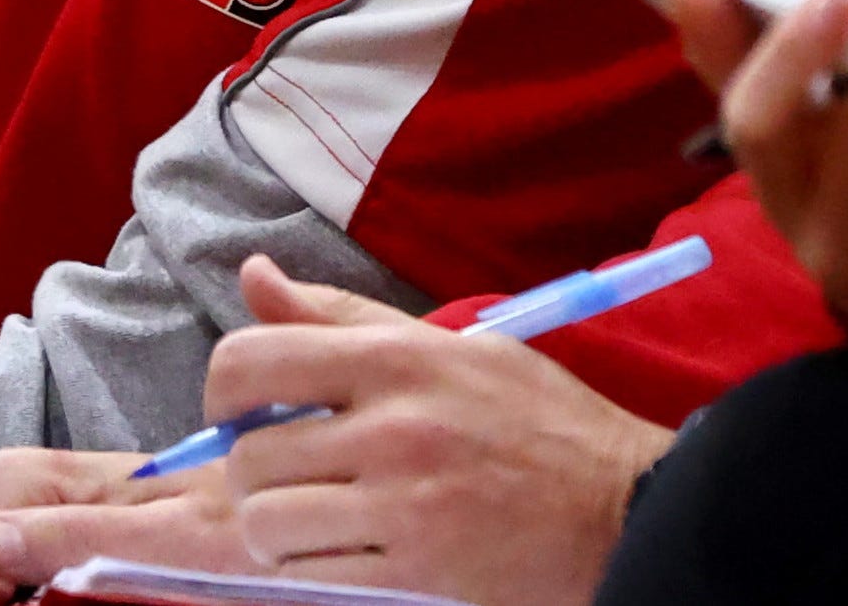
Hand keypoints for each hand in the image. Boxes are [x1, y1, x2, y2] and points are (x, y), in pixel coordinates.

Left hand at [0, 256, 672, 605]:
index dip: (223, 391)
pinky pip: (308, 571)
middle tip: (292, 469)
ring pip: (264, 519)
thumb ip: (344, 320)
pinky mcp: (412, 564)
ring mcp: (401, 499)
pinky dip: (311, 563)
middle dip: (253, 467)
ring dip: (276, 523)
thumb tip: (253, 276)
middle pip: (247, 452)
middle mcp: (393, 423)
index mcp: (399, 357)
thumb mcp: (452, 346)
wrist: (624, 505)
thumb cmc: (537, 422)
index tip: (245, 407)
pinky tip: (353, 546)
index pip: (252, 360)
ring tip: (321, 512)